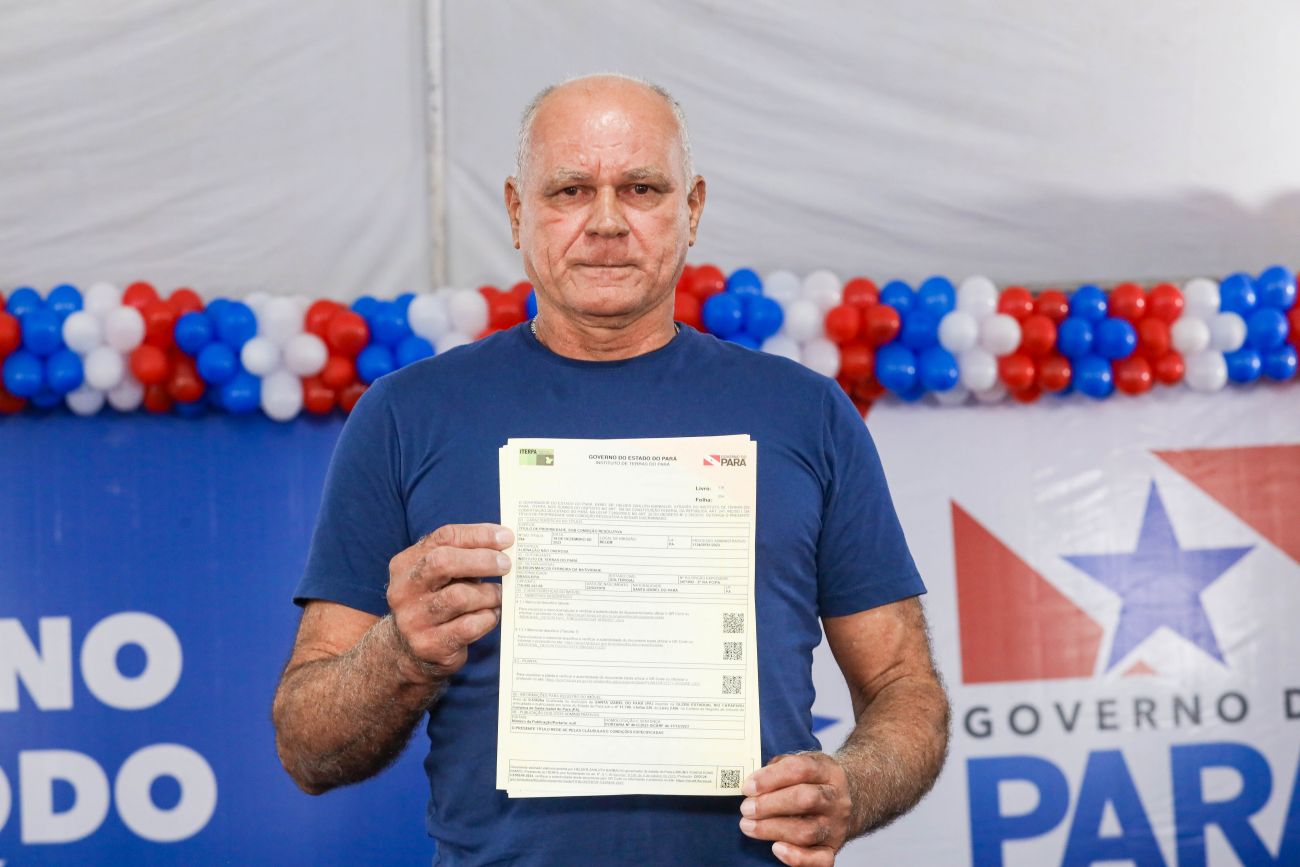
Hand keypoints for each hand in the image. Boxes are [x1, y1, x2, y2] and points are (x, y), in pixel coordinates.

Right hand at [385, 522, 512, 679]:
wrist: (409, 651)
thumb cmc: (436, 602)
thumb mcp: (439, 575)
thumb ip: (463, 556)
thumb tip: (505, 542)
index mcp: (405, 564)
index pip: (443, 537)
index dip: (478, 535)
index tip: (506, 537)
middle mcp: (404, 590)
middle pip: (443, 562)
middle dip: (481, 560)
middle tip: (506, 565)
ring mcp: (414, 619)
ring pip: (459, 596)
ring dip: (488, 594)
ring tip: (498, 595)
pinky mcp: (429, 645)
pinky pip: (468, 626)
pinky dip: (487, 618)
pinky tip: (490, 615)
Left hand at [739, 752, 853, 866]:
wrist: (853, 798)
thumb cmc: (818, 781)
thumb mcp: (804, 762)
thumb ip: (779, 767)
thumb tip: (753, 782)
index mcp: (827, 772)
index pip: (800, 769)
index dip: (770, 778)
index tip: (748, 787)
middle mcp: (835, 798)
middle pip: (805, 799)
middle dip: (769, 805)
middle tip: (746, 808)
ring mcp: (836, 825)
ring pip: (807, 831)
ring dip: (772, 829)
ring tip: (749, 826)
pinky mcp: (833, 847)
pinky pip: (820, 859)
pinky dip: (797, 857)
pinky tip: (776, 848)